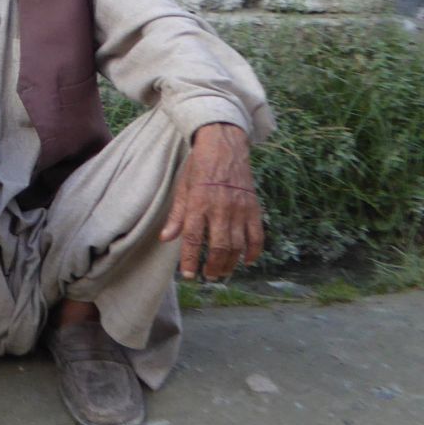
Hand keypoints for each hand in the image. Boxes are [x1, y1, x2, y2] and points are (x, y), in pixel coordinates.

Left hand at [160, 123, 262, 281]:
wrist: (224, 147)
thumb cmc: (199, 168)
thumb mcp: (182, 188)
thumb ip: (177, 216)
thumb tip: (166, 238)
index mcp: (198, 204)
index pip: (193, 239)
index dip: (190, 260)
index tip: (188, 275)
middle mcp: (220, 209)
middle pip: (218, 247)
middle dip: (213, 267)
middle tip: (209, 277)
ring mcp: (240, 210)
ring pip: (238, 245)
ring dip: (230, 263)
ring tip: (223, 273)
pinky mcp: (254, 208)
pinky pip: (257, 235)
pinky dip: (253, 251)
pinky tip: (246, 261)